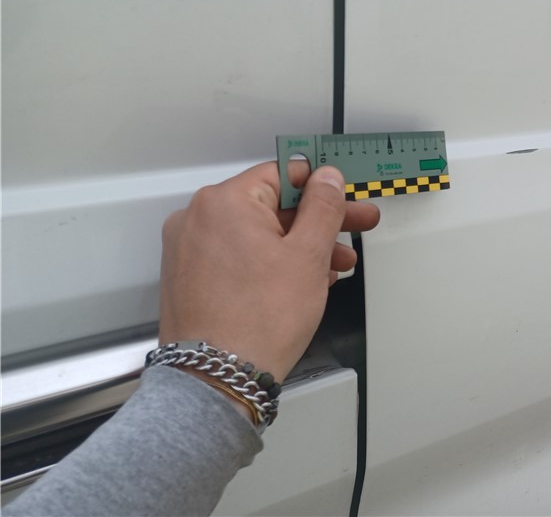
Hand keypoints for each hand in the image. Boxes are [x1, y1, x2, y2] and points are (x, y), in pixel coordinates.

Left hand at [158, 161, 379, 380]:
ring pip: (258, 233)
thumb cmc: (259, 320)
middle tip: (357, 227)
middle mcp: (198, 218)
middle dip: (319, 221)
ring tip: (335, 268)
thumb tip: (327, 177)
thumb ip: (323, 206)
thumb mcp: (308, 255)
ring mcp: (190, 249)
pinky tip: (302, 281)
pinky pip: (239, 255)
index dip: (322, 186)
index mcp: (224, 201)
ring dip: (300, 245)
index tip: (348, 198)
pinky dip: (271, 262)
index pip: (282, 174)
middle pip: (272, 205)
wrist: (216, 380)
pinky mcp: (190, 277)